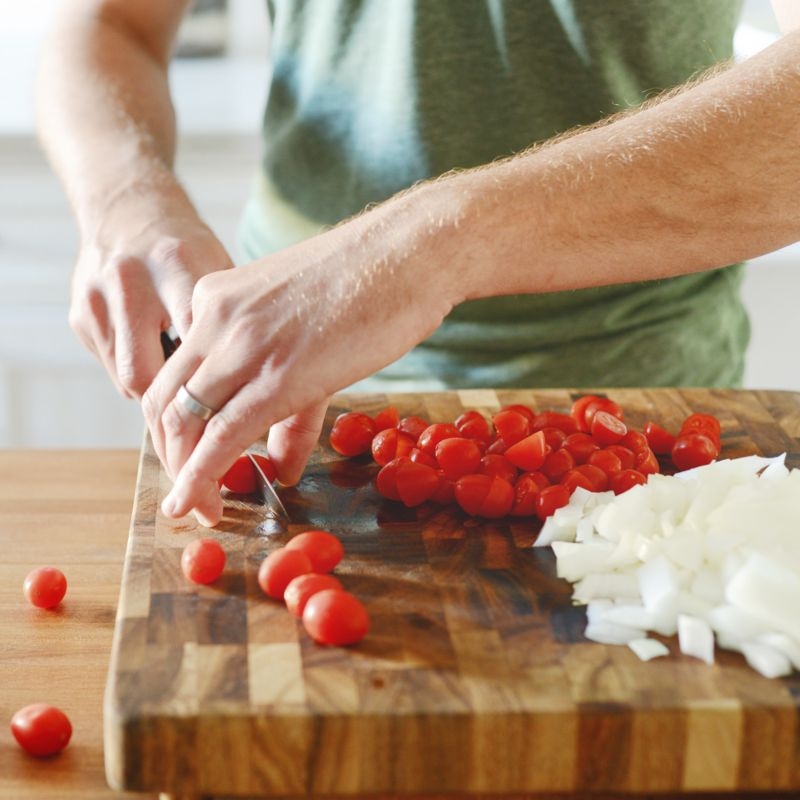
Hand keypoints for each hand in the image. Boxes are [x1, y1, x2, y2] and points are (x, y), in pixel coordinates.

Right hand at [70, 212, 233, 397]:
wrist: (129, 213)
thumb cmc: (187, 251)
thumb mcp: (217, 269)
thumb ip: (225, 319)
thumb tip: (241, 379)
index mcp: (175, 264)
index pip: (192, 338)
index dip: (208, 378)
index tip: (226, 400)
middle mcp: (129, 280)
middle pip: (143, 372)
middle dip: (170, 399)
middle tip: (196, 409)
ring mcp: (97, 299)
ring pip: (123, 377)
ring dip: (153, 388)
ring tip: (179, 382)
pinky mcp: (79, 316)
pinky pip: (109, 366)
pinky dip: (133, 370)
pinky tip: (152, 354)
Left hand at [142, 202, 457, 525]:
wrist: (409, 252)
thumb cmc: (372, 284)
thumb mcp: (308, 332)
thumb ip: (290, 402)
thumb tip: (281, 463)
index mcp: (217, 300)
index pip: (173, 375)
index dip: (173, 428)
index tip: (188, 462)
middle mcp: (216, 318)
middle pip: (165, 401)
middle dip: (170, 457)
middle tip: (189, 497)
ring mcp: (243, 343)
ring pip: (185, 421)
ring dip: (185, 474)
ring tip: (200, 510)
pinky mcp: (278, 373)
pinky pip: (223, 433)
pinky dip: (200, 475)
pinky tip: (194, 502)